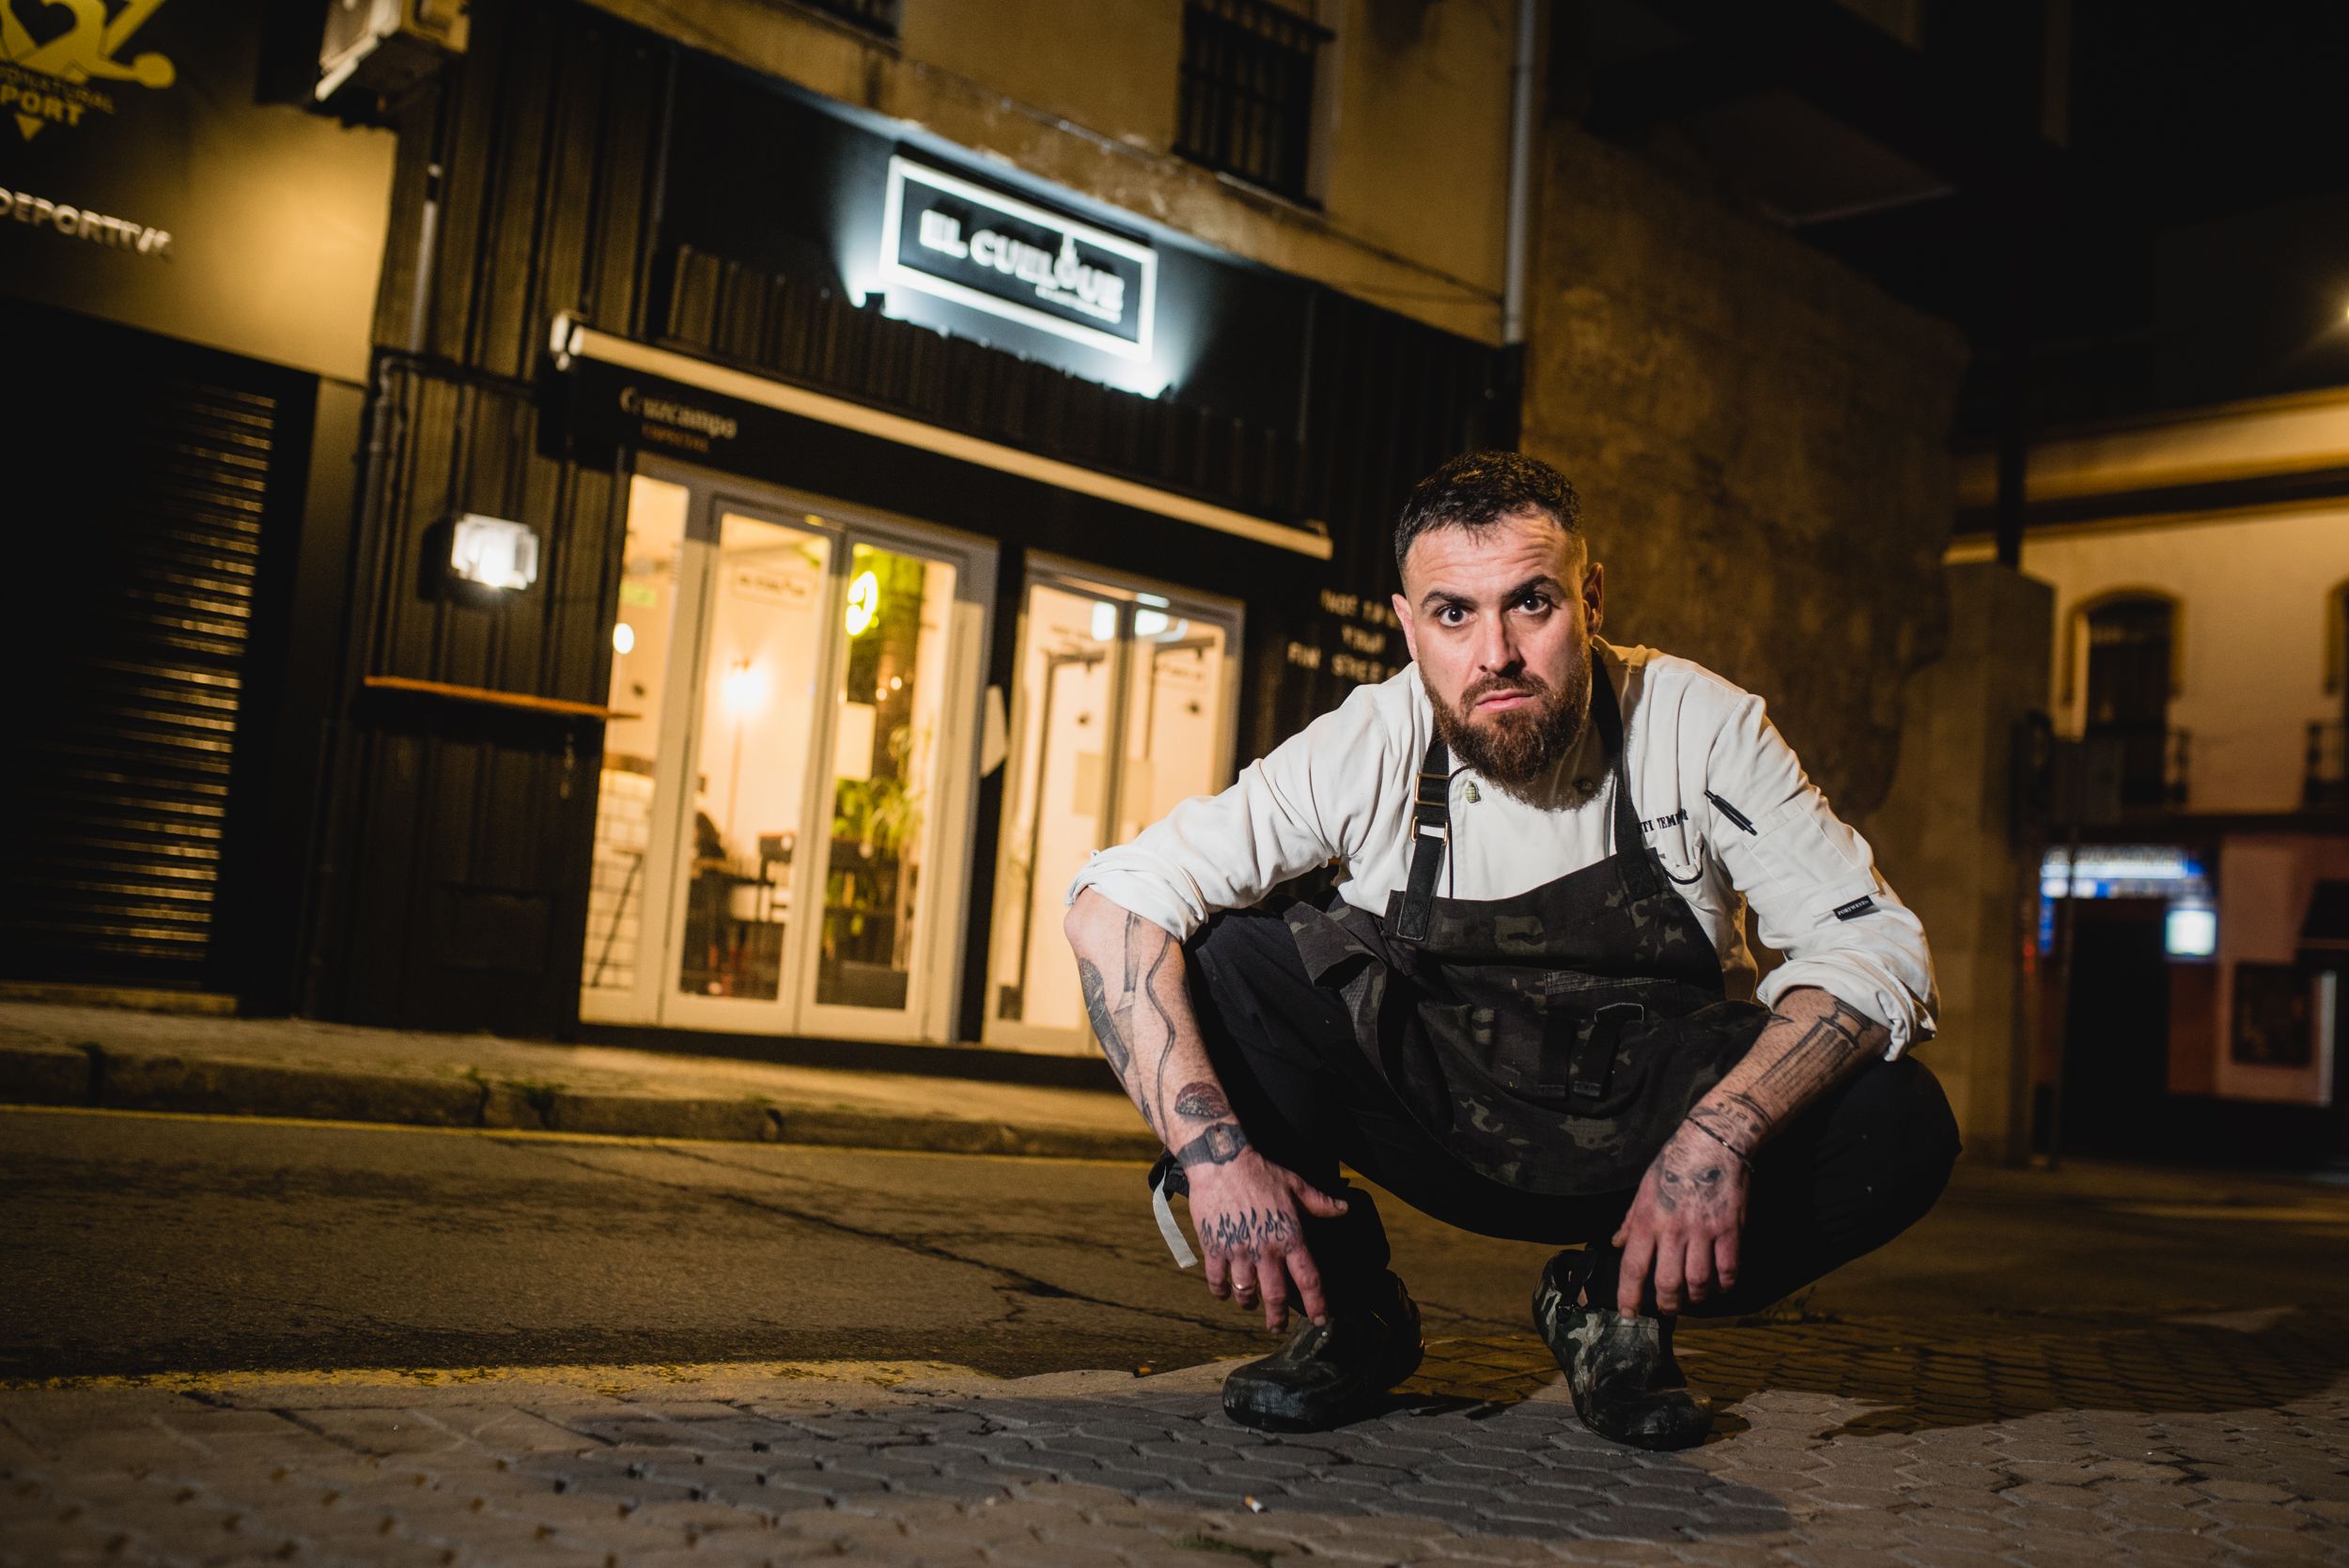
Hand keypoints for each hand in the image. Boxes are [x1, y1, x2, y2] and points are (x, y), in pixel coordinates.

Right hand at [1184, 1148, 1349, 1331]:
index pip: (1308, 1279)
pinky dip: (1220, 1291)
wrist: (1221, 1161)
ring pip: (1244, 1292)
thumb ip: (1320, 1203)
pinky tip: (1223, 1293)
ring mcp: (1238, 1251)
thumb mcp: (1295, 1185)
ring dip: (1248, 1303)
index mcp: (1290, 1237)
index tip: (1320, 1320)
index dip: (1316, 1303)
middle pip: (1275, 1296)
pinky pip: (1217, 1279)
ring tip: (1250, 1305)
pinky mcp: (1214, 1247)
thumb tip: (1344, 1209)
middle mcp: (1266, 1250)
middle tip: (1277, 1328)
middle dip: (1277, 1318)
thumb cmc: (1260, 1172)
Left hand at [1611, 1122, 1747, 1316]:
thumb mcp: (1644, 1188)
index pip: (1633, 1267)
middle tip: (1667, 1310)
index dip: (1629, 1296)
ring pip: (1698, 1282)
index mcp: (1648, 1219)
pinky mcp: (1730, 1229)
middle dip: (1666, 1305)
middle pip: (1668, 1283)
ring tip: (1692, 1298)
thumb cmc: (1674, 1164)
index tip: (1629, 1314)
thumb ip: (1631, 1220)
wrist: (1713, 1143)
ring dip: (1695, 1298)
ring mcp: (1704, 1230)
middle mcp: (1674, 1228)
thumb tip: (1616, 1243)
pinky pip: (1728, 1269)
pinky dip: (1724, 1284)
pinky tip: (1719, 1285)